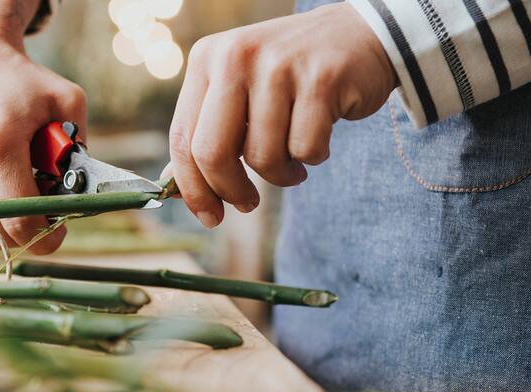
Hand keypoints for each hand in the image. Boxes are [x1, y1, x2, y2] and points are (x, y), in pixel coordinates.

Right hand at [0, 0, 85, 253]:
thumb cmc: (22, 79)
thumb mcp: (68, 102)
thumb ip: (81, 149)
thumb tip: (79, 196)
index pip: (22, 221)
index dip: (46, 237)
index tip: (59, 231)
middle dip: (27, 232)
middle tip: (42, 213)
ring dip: (2, 227)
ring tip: (17, 196)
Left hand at [166, 3, 396, 227]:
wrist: (358, 35)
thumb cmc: (290, 76)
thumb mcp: (239, 91)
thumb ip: (207, 132)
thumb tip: (173, 188)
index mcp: (206, 59)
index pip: (182, 138)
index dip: (192, 188)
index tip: (209, 216)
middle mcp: (236, 57)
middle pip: (213, 152)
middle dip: (230, 190)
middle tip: (247, 204)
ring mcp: (278, 66)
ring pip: (262, 156)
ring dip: (281, 174)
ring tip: (294, 160)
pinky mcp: (321, 79)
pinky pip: (305, 148)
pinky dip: (313, 156)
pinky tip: (320, 136)